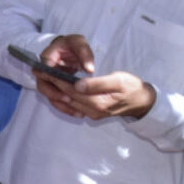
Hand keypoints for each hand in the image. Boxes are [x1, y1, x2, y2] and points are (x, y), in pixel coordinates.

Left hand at [32, 35, 156, 119]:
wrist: (142, 102)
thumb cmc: (132, 87)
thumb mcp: (118, 81)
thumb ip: (97, 84)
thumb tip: (77, 85)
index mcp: (97, 102)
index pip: (71, 89)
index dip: (57, 79)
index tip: (46, 69)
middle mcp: (92, 111)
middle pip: (68, 96)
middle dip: (54, 84)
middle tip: (41, 72)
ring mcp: (92, 114)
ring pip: (69, 102)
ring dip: (58, 91)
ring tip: (47, 78)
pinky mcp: (93, 114)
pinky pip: (74, 106)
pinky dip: (66, 97)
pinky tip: (60, 88)